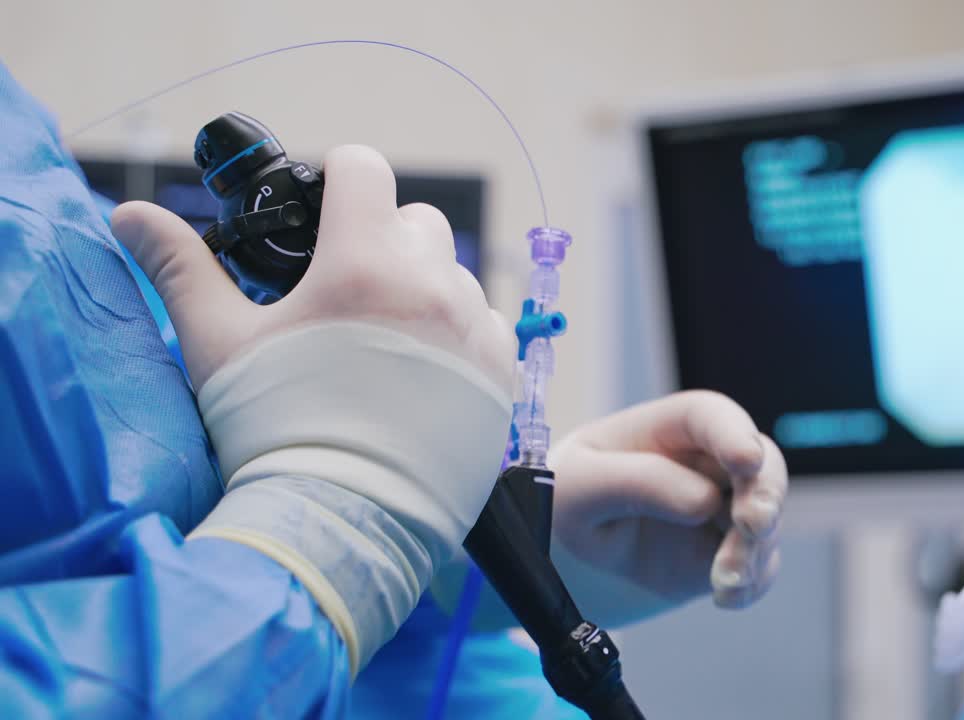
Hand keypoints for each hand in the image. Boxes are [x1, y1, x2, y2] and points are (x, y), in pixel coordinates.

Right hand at [112, 145, 515, 672]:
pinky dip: (459, 333)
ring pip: (454, 275)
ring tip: (381, 339)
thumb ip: (179, 270)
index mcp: (364, 264)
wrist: (341, 524)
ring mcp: (475, 332)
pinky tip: (422, 372)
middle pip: (415, 221)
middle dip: (379, 237)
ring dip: (422, 287)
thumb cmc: (273, 431)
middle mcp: (433, 286)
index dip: (337, 176)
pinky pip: (488, 326)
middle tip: (343, 288)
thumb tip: (128, 215)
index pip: (365, 167)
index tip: (320, 207)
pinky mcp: (502, 376)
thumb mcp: (218, 344)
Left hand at [548, 390, 786, 624]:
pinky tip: (725, 597)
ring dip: (754, 550)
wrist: (564, 565)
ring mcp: (720, 510)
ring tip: (723, 582)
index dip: (733, 432)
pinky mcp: (724, 554)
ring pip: (765, 519)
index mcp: (664, 430)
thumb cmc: (566, 505)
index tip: (746, 460)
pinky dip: (752, 583)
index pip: (709, 416)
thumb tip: (704, 501)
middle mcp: (703, 463)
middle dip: (766, 493)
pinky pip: (760, 566)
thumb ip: (636, 483)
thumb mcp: (579, 487)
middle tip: (753, 525)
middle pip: (761, 462)